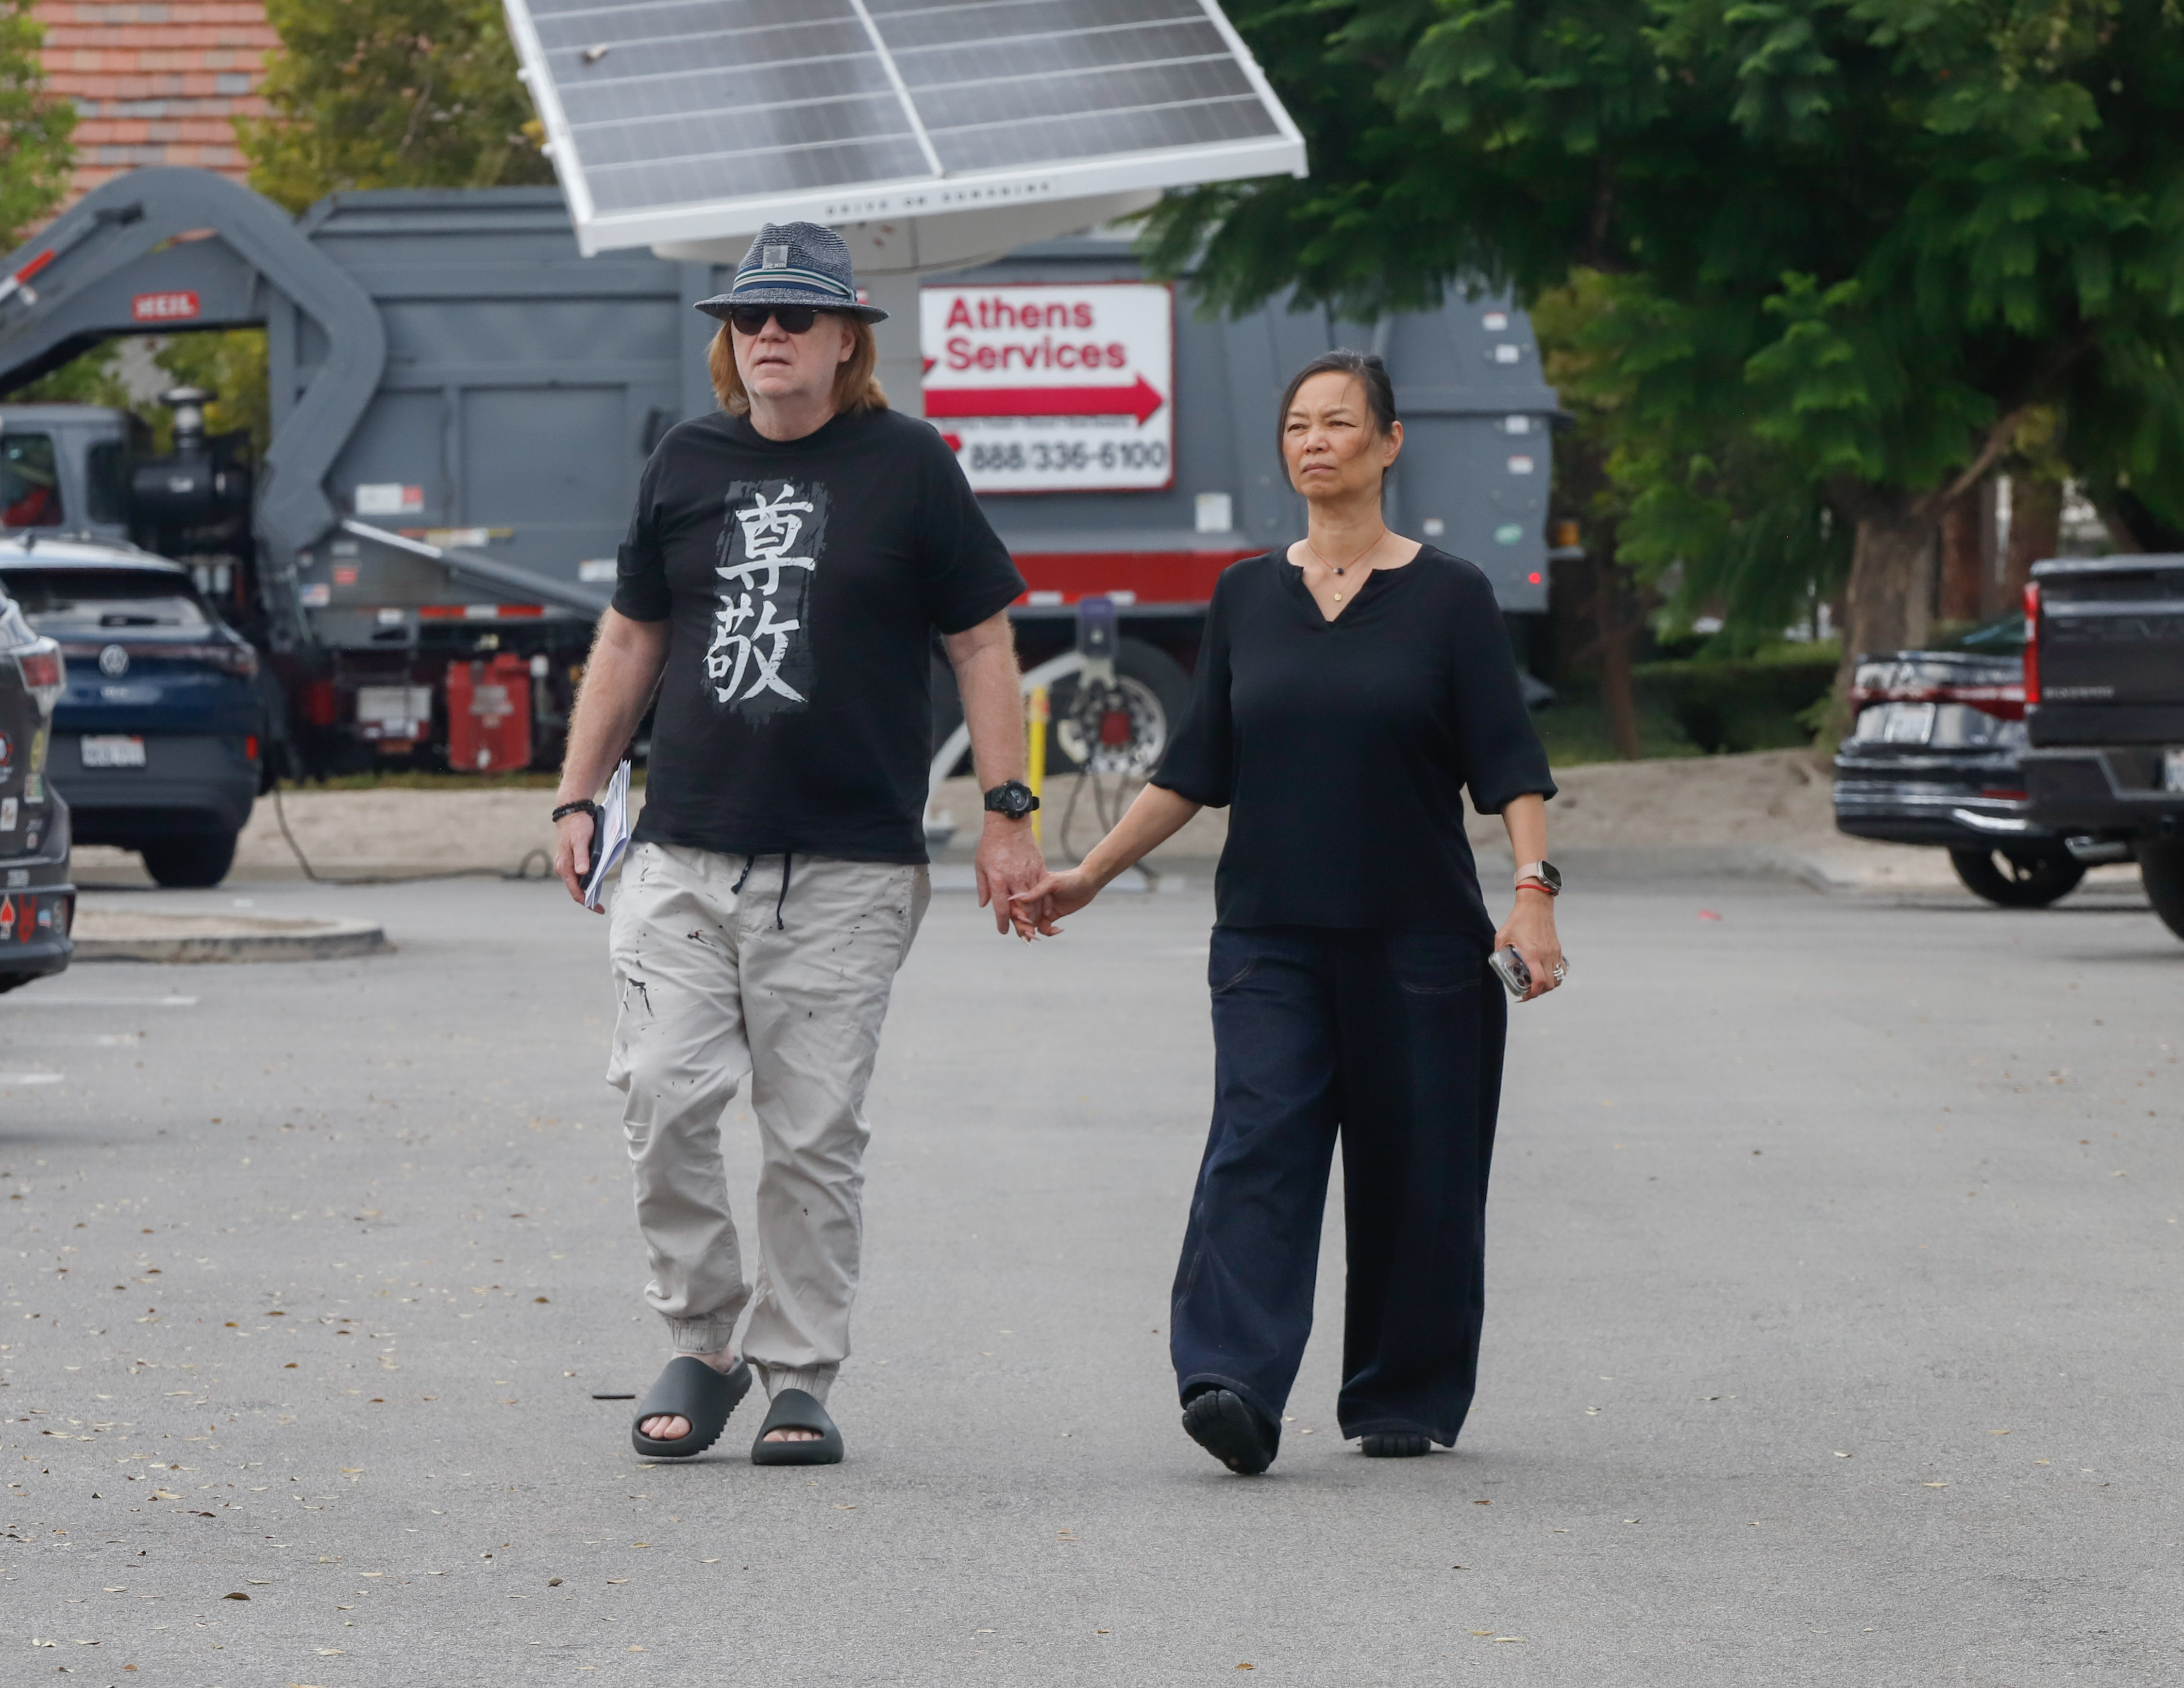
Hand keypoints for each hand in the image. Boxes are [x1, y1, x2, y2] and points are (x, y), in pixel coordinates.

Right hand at [554, 810, 598, 910]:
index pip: (575, 891)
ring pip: (577, 881)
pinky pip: (579, 873)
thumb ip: (582, 857)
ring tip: (599, 895)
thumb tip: (582, 873)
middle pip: (576, 888)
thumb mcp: (580, 840)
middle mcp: (563, 867)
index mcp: (564, 866)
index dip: (586, 902)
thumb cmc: (577, 825)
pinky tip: (596, 879)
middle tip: (601, 905)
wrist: (571, 811)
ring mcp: (567, 863)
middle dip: (587, 898)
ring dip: (588, 889)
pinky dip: (587, 879)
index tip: (599, 908)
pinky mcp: (571, 858)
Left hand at [974, 814, 1045, 939]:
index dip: (1003, 923)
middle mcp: (1014, 878)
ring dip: (1034, 916)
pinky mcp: (1039, 867)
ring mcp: (1029, 873)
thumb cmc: (990, 845)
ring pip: (1035, 901)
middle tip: (1022, 935)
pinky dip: (1045, 902)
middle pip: (1021, 909)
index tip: (1003, 931)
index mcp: (998, 879)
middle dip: (1022, 925)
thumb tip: (984, 905)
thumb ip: (983, 887)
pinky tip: (1045, 911)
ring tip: (1033, 925)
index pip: (1001, 908)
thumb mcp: (980, 866)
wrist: (1008, 824)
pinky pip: (1045, 889)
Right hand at [1009, 868, 1098, 935]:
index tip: (1022, 919)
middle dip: (1023, 926)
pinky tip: (1058, 929)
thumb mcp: (1053, 882)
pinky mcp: (1051, 916)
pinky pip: (1044, 928)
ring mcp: (1042, 909)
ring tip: (1038, 936)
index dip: (1016, 912)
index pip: (1017, 903)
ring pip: (1031, 924)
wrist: (1088, 883)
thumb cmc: (1070, 878)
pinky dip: (1048, 932)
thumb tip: (1020, 898)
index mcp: (1030, 889)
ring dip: (1033, 932)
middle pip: (1022, 916)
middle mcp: (1034, 900)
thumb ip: (1037, 890)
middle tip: (1029, 934)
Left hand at [1493, 889, 1562, 1000]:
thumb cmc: (1518, 919)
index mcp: (1532, 954)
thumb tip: (1497, 962)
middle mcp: (1546, 956)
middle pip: (1550, 985)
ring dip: (1548, 986)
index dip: (1532, 994)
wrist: (1536, 904)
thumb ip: (1499, 950)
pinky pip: (1561, 969)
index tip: (1523, 995)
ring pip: (1557, 979)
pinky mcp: (1558, 949)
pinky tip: (1545, 974)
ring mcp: (1554, 953)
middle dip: (1538, 992)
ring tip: (1536, 984)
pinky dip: (1556, 976)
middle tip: (1527, 991)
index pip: (1539, 982)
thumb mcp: (1502, 935)